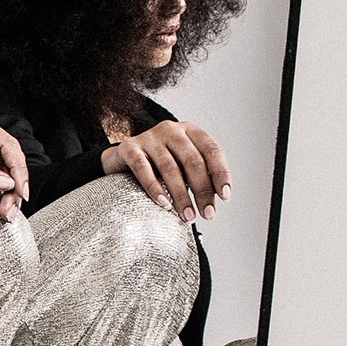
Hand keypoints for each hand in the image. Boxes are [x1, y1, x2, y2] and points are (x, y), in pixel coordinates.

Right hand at [103, 119, 230, 221]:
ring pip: (170, 168)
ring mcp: (149, 137)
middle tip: (207, 214)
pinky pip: (144, 170)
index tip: (225, 197)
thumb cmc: (159, 164)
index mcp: (190, 130)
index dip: (221, 173)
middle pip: (193, 161)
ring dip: (181, 196)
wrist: (122, 158)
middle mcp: (171, 129)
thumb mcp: (183, 164)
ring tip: (187, 216)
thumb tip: (217, 195)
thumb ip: (199, 173)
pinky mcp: (129, 148)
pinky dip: (155, 188)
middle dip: (202, 191)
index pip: (212, 150)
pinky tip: (164, 204)